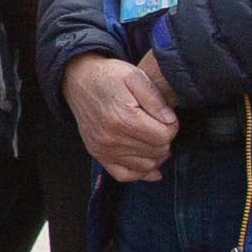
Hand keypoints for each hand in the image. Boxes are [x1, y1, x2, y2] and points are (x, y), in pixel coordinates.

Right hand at [64, 50, 180, 181]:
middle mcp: (112, 139)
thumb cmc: (109, 77)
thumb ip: (155, 98)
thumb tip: (170, 120)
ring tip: (153, 138)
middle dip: (165, 140)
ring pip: (146, 166)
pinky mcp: (99, 155)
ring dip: (156, 155)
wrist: (79, 81)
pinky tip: (147, 161)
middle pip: (156, 152)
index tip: (167, 116)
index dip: (172, 126)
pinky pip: (125, 175)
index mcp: (123, 118)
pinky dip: (140, 172)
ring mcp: (103, 150)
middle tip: (160, 125)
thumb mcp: (134, 76)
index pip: (164, 136)